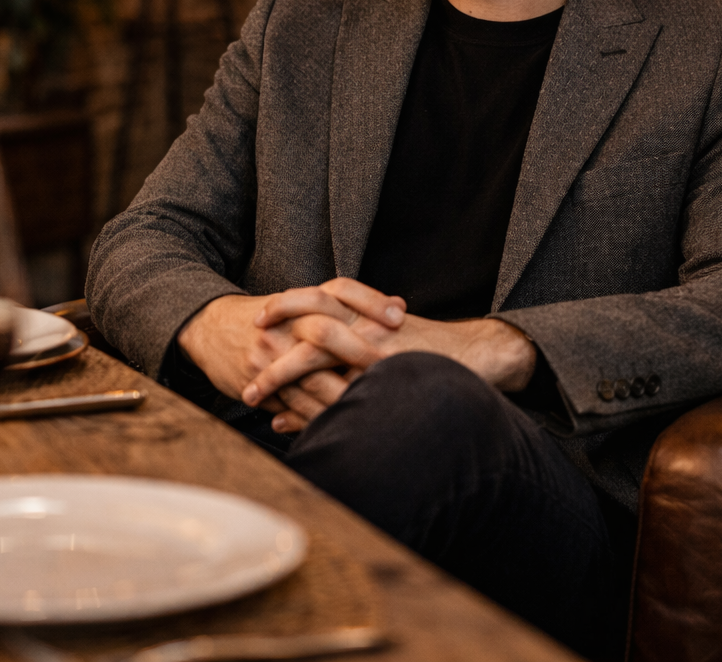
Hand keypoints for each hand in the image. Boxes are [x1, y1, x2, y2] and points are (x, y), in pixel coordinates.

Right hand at [177, 280, 406, 426]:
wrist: (210, 328)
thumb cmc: (268, 319)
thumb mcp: (303, 305)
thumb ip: (349, 307)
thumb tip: (402, 306)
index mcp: (302, 301)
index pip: (342, 290)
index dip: (371, 301)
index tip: (401, 315)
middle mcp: (287, 324)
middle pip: (328, 333)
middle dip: (362, 353)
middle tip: (393, 368)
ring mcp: (271, 353)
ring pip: (312, 377)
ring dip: (344, 395)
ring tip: (375, 408)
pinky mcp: (258, 381)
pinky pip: (292, 403)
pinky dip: (316, 416)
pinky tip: (340, 425)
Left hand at [241, 307, 537, 428]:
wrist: (478, 356)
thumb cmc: (431, 345)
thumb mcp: (391, 327)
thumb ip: (359, 325)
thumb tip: (332, 319)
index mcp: (366, 311)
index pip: (319, 298)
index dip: (286, 306)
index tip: (258, 319)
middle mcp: (365, 326)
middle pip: (309, 317)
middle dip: (273, 334)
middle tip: (243, 351)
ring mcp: (371, 353)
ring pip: (314, 353)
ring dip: (278, 376)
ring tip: (250, 394)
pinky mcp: (379, 379)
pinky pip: (333, 394)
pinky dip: (303, 411)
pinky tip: (281, 423)